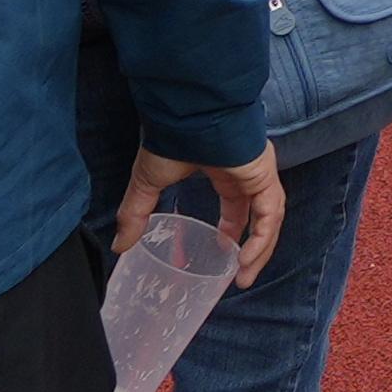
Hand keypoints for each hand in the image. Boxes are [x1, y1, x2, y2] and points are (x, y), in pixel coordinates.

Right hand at [132, 147, 290, 286]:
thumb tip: (120, 246)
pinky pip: (271, 213)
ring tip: (242, 278)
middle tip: (236, 278)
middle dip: (250, 249)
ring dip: (259, 251)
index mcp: (226, 172)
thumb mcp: (147, 182)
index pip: (237, 207)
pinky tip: (246, 259)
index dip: (232, 232)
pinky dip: (262, 238)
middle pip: (258, 217)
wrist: (184, 113)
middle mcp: (247, 174)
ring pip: (269, 219)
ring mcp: (258, 173)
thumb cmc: (169, 139)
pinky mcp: (264, 173)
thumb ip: (135, 214)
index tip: (223, 256)